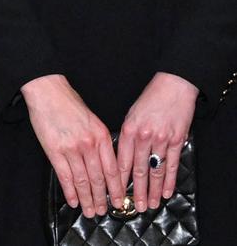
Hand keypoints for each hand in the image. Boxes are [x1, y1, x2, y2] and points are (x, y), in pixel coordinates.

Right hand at [21, 74, 123, 217]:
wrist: (48, 90)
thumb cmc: (69, 102)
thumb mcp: (92, 119)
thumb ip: (100, 140)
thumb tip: (105, 163)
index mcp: (101, 135)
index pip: (112, 169)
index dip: (116, 188)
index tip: (119, 201)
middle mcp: (88, 144)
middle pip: (98, 178)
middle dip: (101, 198)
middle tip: (103, 211)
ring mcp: (71, 148)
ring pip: (82, 181)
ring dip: (87, 199)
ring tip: (89, 211)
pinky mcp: (54, 151)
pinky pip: (65, 176)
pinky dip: (70, 191)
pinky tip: (73, 200)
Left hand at [117, 72, 197, 211]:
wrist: (173, 85)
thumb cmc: (150, 98)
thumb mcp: (132, 114)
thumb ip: (127, 135)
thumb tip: (122, 157)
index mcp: (129, 128)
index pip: (121, 159)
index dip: (118, 179)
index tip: (115, 192)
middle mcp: (144, 136)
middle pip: (138, 169)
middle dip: (135, 190)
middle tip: (133, 205)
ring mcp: (161, 139)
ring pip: (155, 170)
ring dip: (152, 190)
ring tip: (149, 204)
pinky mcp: (176, 140)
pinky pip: (171, 165)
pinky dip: (168, 180)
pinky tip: (165, 192)